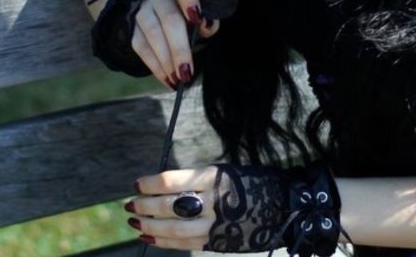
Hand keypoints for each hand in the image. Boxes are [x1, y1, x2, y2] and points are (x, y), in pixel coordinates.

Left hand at [127, 162, 342, 254]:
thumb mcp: (226, 172)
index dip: (151, 183)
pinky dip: (166, 241)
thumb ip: (198, 180)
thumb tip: (165, 186)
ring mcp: (217, 224)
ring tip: (135, 222)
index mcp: (215, 177)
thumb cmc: (253, 182)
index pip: (173, 181)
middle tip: (128, 205)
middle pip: (170, 206)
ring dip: (152, 226)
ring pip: (175, 229)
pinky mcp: (219, 242)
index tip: (137, 183)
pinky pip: (187, 244)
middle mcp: (214, 201)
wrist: (286, 205)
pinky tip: (152, 237)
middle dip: (146, 206)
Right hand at [132, 0, 219, 89]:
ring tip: (178, 78)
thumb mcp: (202, 15)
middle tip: (187, 70)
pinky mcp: (133, 26)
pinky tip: (167, 78)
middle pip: (168, 16)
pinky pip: (140, 45)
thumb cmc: (191, 15)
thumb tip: (207, 25)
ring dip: (166, 59)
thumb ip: (207, 20)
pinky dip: (155, 65)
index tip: (197, 19)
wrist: (163, 14)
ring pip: (152, 32)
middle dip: (179, 47)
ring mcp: (144, 8)